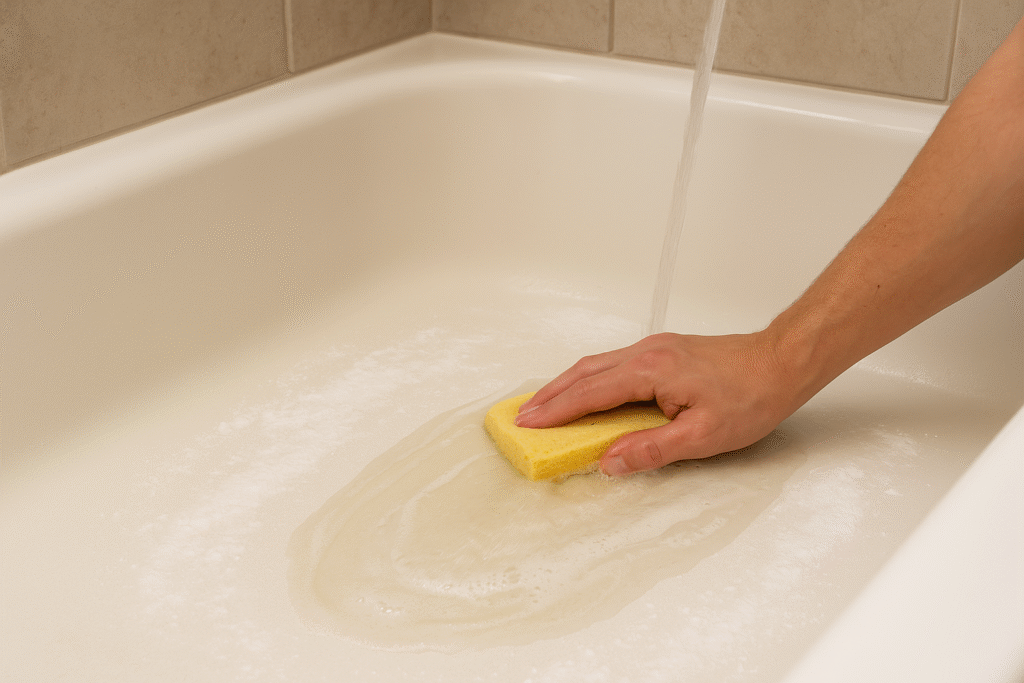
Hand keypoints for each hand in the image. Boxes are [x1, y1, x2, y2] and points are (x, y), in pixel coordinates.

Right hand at [514, 332, 799, 475]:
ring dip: (567, 384)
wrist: (782, 362)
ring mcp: (654, 348)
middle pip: (584, 372)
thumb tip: (608, 462)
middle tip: (523, 415)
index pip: (590, 393)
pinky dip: (589, 378)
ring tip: (545, 404)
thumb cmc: (751, 396)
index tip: (528, 423)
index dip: (556, 410)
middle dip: (550, 394)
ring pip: (597, 364)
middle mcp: (646, 353)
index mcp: (650, 371)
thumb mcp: (703, 436)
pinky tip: (587, 391)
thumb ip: (651, 450)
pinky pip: (613, 363)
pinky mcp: (663, 350)